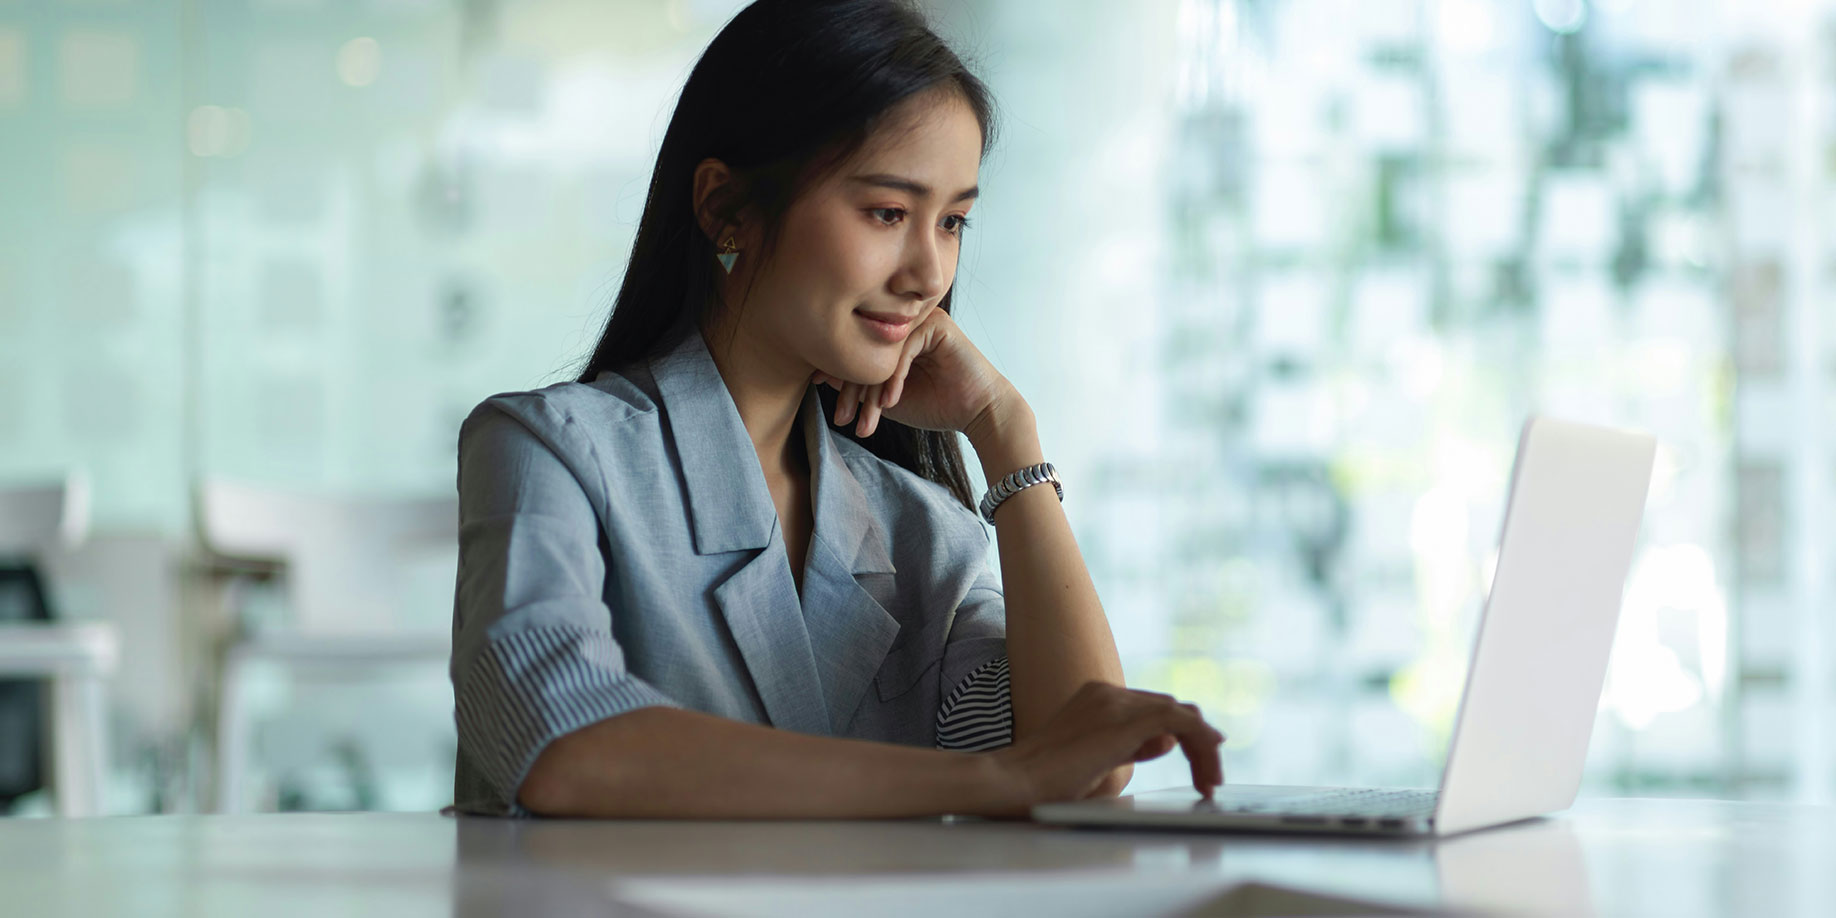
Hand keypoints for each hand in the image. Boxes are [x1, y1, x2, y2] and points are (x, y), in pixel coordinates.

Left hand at [815, 308, 1010, 437]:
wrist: (977, 412)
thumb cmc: (936, 405)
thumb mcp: (886, 398)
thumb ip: (859, 384)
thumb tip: (825, 375)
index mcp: (893, 334)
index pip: (857, 349)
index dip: (838, 375)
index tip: (820, 395)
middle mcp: (905, 322)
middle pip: (866, 349)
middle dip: (852, 390)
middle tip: (842, 418)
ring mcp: (921, 319)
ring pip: (883, 351)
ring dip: (871, 389)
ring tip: (865, 418)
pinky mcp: (937, 324)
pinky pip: (905, 349)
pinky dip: (895, 378)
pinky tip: (891, 401)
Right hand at [983, 681, 1225, 816]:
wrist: (1013, 781)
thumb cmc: (1043, 782)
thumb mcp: (1097, 762)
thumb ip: (1132, 746)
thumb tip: (1166, 740)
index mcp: (1096, 698)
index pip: (1153, 709)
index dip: (1182, 733)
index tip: (1199, 762)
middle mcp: (1107, 693)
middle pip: (1171, 708)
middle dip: (1198, 742)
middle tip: (1210, 777)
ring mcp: (1115, 702)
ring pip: (1181, 714)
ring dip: (1204, 748)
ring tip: (1211, 781)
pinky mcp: (1126, 720)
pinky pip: (1182, 722)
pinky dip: (1202, 745)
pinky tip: (1208, 770)